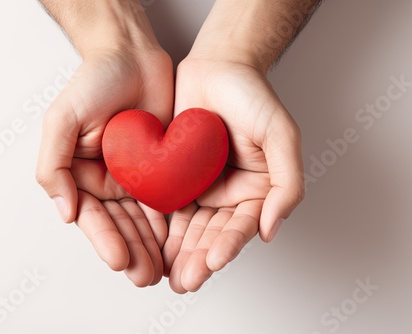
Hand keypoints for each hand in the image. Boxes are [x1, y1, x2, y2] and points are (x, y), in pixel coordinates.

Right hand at [35, 27, 173, 285]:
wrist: (132, 55)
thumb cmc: (94, 81)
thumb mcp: (61, 119)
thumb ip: (54, 165)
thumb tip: (63, 212)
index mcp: (81, 174)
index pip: (91, 216)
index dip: (104, 240)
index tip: (120, 260)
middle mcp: (108, 180)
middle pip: (120, 225)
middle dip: (132, 252)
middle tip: (145, 276)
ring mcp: (136, 176)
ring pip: (144, 220)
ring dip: (152, 246)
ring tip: (163, 270)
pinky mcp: (162, 168)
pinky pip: (167, 200)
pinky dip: (171, 223)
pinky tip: (178, 242)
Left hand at [163, 56, 304, 292]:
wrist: (217, 68)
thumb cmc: (252, 97)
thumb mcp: (281, 135)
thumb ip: (286, 183)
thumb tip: (272, 229)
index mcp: (256, 190)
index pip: (242, 225)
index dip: (229, 245)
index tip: (214, 262)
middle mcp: (229, 194)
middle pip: (214, 234)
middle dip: (199, 259)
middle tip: (185, 281)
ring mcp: (201, 187)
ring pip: (190, 227)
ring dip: (180, 252)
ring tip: (168, 275)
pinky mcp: (176, 177)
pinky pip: (168, 205)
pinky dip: (162, 227)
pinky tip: (153, 245)